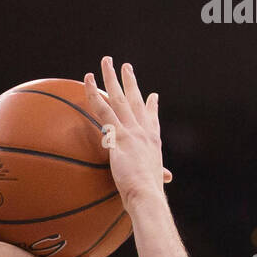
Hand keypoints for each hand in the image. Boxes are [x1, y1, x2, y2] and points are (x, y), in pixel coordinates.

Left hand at [83, 58, 172, 208]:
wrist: (147, 195)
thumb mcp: (156, 182)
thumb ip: (159, 176)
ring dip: (111, 77)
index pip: (152, 119)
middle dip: (130, 81)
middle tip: (125, 66)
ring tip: (105, 61)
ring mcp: (131, 130)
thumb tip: (168, 178)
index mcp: (153, 142)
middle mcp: (144, 131)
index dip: (151, 107)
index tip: (152, 96)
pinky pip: (102, 110)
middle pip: (135, 100)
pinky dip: (94, 94)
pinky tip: (88, 81)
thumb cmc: (150, 194)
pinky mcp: (118, 135)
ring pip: (118, 98)